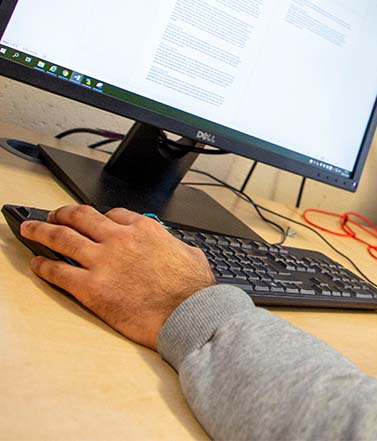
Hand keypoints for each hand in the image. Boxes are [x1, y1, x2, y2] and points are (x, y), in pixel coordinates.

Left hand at [21, 205, 215, 350]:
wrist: (187, 314)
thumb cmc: (193, 289)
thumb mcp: (190, 255)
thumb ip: (176, 246)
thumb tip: (178, 248)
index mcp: (145, 230)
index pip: (113, 214)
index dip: (99, 218)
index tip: (93, 222)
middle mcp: (120, 239)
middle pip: (81, 217)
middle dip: (62, 214)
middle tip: (52, 216)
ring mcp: (102, 261)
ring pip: (61, 237)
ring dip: (41, 231)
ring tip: (31, 229)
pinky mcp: (90, 287)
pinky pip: (57, 272)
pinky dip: (43, 265)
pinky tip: (37, 264)